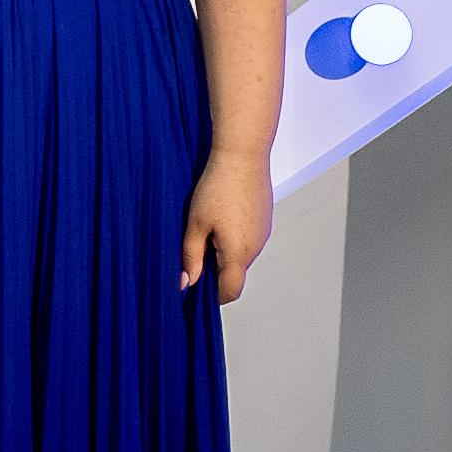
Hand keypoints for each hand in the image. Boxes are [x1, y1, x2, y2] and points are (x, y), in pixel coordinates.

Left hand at [181, 148, 272, 303]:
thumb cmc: (218, 186)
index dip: (212, 296)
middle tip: (193, 252)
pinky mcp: (264, 219)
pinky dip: (233, 237)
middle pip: (235, 273)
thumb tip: (187, 282)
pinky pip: (248, 239)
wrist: (243, 155)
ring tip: (206, 228)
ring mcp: (263, 233)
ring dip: (223, 252)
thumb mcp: (195, 224)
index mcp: (239, 253)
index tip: (194, 289)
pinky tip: (220, 217)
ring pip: (241, 255)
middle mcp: (256, 247)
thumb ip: (191, 257)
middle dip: (214, 271)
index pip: (230, 291)